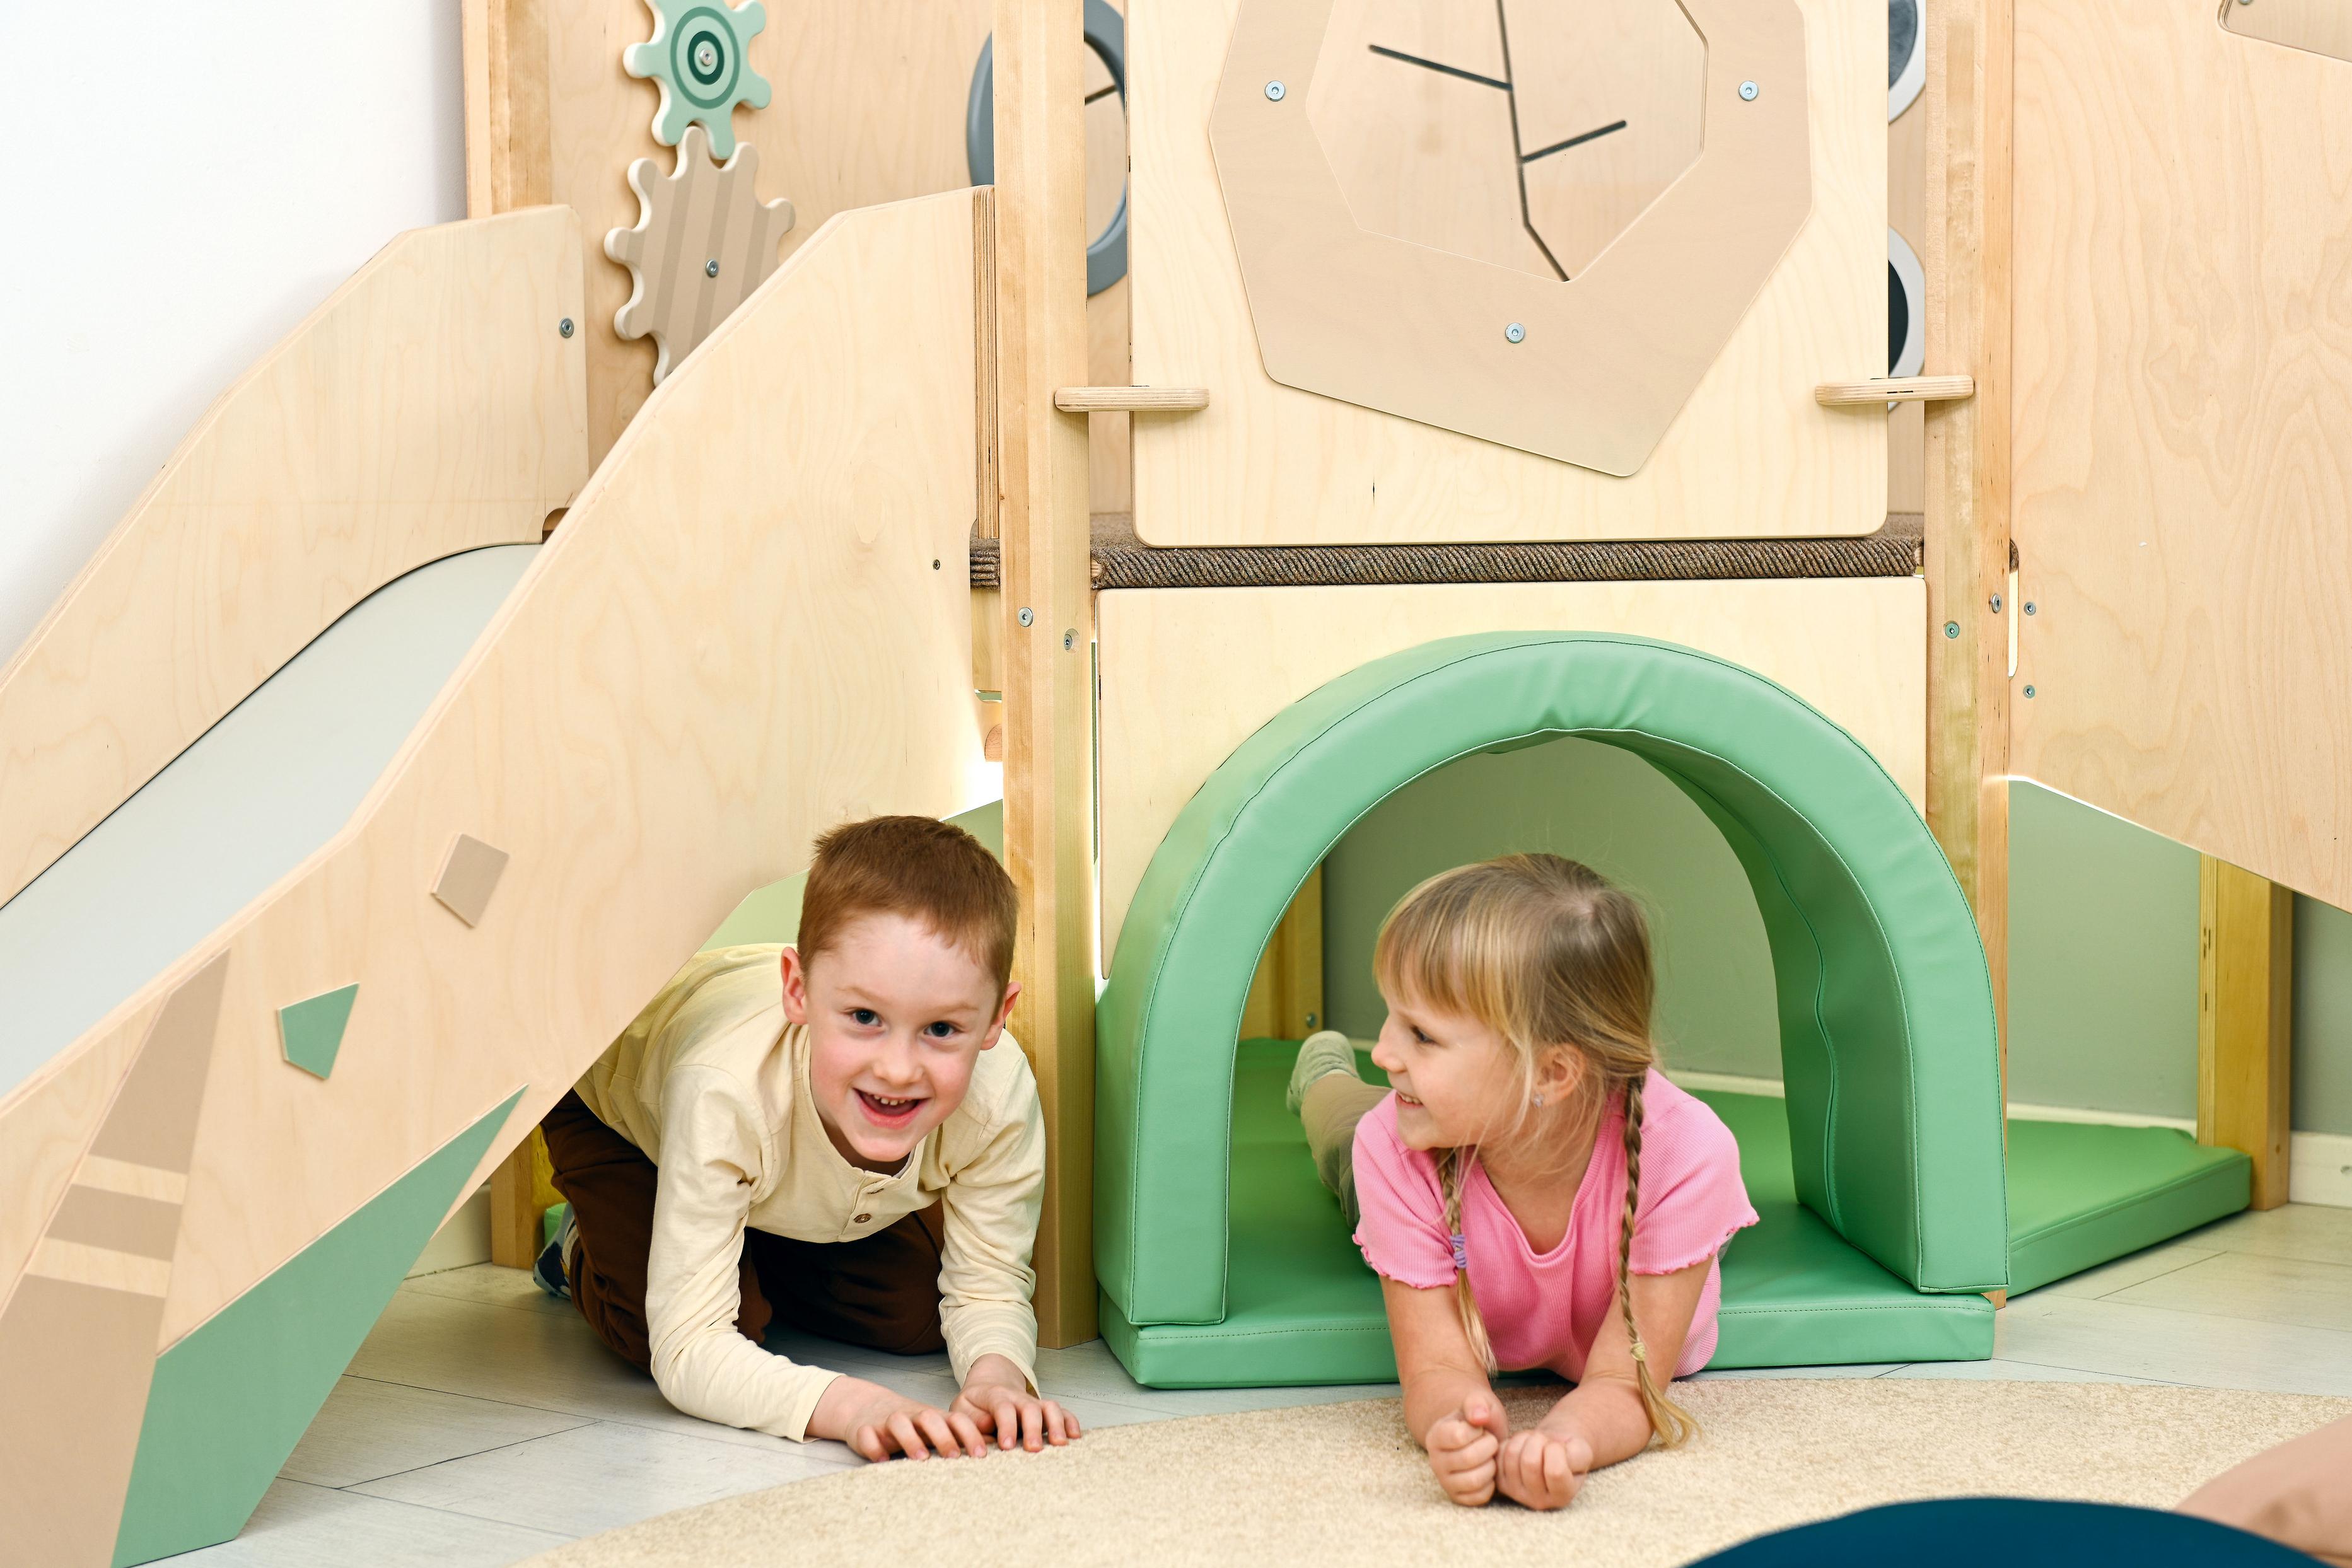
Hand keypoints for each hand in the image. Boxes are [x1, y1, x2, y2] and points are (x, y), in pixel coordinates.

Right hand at [812, 1375, 985, 1461]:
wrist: (865, 1407)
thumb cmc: (910, 1423)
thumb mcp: (935, 1426)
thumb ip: (960, 1433)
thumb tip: (993, 1440)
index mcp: (932, 1417)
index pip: (955, 1420)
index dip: (969, 1434)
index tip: (981, 1455)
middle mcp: (911, 1417)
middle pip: (929, 1418)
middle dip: (943, 1437)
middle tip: (954, 1457)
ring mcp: (886, 1422)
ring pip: (898, 1422)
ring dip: (910, 1439)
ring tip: (920, 1459)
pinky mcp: (864, 1430)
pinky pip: (866, 1435)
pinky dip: (873, 1446)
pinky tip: (882, 1460)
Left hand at [951, 1354, 1081, 1451]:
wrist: (990, 1384)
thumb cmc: (975, 1404)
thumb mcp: (962, 1408)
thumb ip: (971, 1420)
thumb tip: (986, 1432)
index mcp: (995, 1396)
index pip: (1003, 1407)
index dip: (1006, 1425)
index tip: (1006, 1446)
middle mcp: (1018, 1398)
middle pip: (1030, 1408)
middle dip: (1034, 1428)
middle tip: (1034, 1449)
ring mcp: (1034, 1403)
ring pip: (1050, 1407)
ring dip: (1057, 1425)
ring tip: (1060, 1445)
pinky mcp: (1045, 1411)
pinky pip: (1062, 1412)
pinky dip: (1071, 1422)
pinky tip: (1075, 1437)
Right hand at [1425, 1391, 1508, 1505]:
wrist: (1478, 1440)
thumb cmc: (1478, 1421)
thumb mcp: (1477, 1403)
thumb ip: (1476, 1403)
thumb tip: (1479, 1417)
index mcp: (1435, 1436)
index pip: (1459, 1436)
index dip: (1478, 1431)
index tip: (1479, 1428)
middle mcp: (1435, 1461)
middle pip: (1469, 1459)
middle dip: (1489, 1448)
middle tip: (1490, 1442)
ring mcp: (1445, 1481)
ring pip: (1474, 1480)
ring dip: (1491, 1467)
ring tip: (1489, 1457)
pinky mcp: (1458, 1497)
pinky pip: (1480, 1497)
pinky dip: (1491, 1485)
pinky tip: (1488, 1472)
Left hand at [1495, 1423, 1591, 1510]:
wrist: (1551, 1452)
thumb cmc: (1568, 1452)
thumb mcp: (1582, 1452)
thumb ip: (1576, 1454)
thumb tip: (1553, 1451)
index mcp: (1562, 1497)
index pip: (1555, 1471)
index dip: (1556, 1449)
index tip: (1559, 1447)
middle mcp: (1538, 1501)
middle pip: (1530, 1462)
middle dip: (1539, 1440)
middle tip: (1546, 1440)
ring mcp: (1516, 1493)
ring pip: (1512, 1454)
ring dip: (1524, 1438)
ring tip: (1535, 1441)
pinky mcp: (1500, 1481)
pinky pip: (1500, 1452)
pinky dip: (1511, 1441)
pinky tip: (1523, 1446)